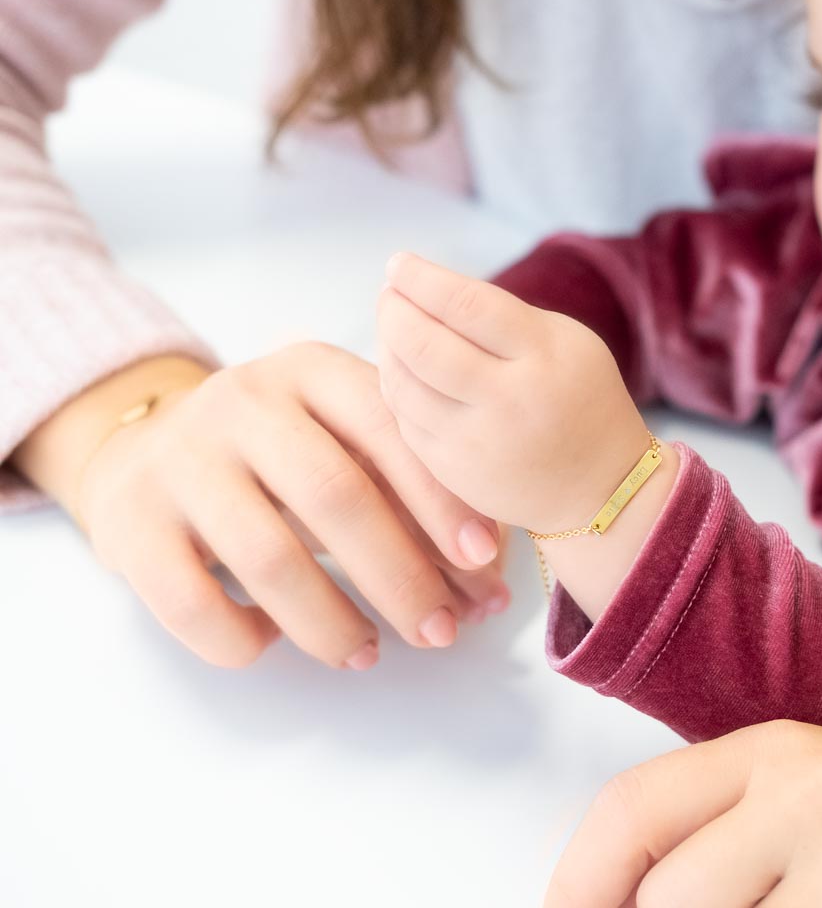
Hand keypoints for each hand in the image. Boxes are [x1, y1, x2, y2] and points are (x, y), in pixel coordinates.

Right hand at [70, 343, 510, 668]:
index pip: (387, 430)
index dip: (439, 498)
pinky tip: (271, 643)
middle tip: (440, 631)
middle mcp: (242, 401)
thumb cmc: (282, 455)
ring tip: (368, 653)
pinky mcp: (130, 523)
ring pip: (268, 558)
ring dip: (331, 622)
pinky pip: (193, 602)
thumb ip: (415, 503)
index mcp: (312, 370)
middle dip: (399, 575)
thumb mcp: (344, 445)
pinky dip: (242, 637)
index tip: (482, 560)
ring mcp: (179, 460)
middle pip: (334, 495)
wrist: (144, 445)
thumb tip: (490, 591)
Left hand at [376, 252, 648, 532]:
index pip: (467, 305)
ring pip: (403, 383)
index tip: (399, 262)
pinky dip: (395, 386)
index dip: (422, 279)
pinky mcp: (454, 472)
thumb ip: (504, 317)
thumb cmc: (580, 399)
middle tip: (389, 291)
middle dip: (393, 309)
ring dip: (387, 346)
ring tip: (392, 326)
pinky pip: (404, 419)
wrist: (602, 488)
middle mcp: (508, 400)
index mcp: (544, 356)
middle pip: (423, 344)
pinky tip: (402, 368)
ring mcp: (477, 441)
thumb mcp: (567, 343)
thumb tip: (425, 292)